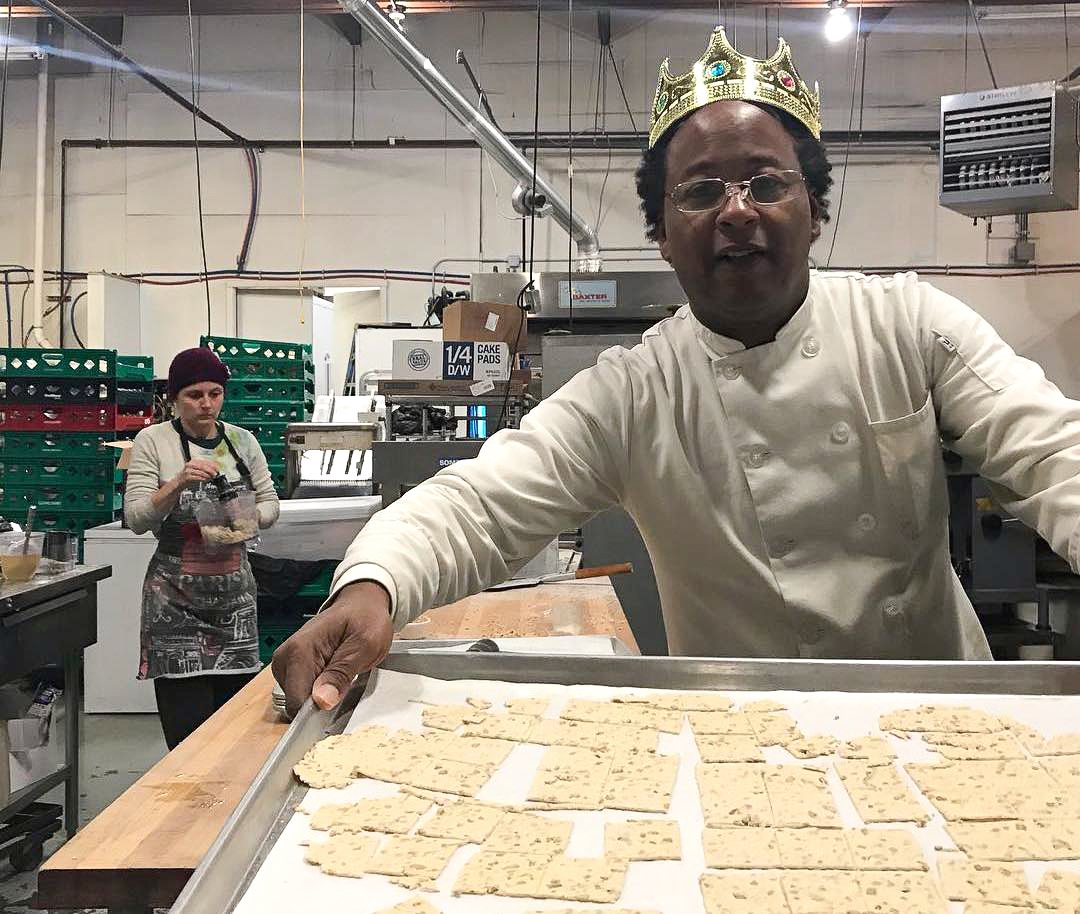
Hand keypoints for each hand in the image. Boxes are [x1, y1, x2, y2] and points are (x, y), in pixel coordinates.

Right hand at [174, 458, 219, 486]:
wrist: (179, 482)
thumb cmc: (189, 475)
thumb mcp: (197, 470)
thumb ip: (205, 468)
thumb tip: (215, 469)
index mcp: (194, 461)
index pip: (205, 461)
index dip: (213, 465)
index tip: (218, 468)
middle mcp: (190, 464)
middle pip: (203, 466)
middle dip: (211, 470)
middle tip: (215, 474)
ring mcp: (188, 470)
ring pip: (201, 472)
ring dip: (208, 475)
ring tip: (211, 477)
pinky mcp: (187, 477)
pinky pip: (197, 477)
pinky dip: (203, 478)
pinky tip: (206, 479)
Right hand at [272, 581, 392, 717]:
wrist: (361, 604)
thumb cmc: (365, 619)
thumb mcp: (365, 645)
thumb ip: (342, 673)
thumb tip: (321, 701)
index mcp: (299, 651)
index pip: (297, 700)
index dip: (317, 712)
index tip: (338, 707)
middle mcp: (285, 658)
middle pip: (296, 702)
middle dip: (321, 704)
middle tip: (346, 685)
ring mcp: (286, 664)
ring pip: (298, 700)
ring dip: (321, 698)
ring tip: (342, 678)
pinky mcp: (291, 669)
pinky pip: (302, 692)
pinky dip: (318, 692)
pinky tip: (334, 678)